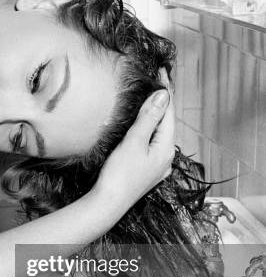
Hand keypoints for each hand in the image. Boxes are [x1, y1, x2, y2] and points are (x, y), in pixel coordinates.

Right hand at [95, 82, 174, 205]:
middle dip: (160, 102)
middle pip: (165, 123)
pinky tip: (141, 129)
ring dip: (154, 116)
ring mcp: (157, 167)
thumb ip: (149, 118)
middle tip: (154, 80)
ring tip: (147, 100)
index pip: (169, 112)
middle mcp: (166, 158)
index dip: (165, 90)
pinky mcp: (146, 172)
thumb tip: (163, 95)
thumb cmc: (119, 174)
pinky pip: (151, 145)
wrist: (107, 205)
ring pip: (158, 134)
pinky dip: (147, 131)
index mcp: (166, 148)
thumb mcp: (134, 142)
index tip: (160, 71)